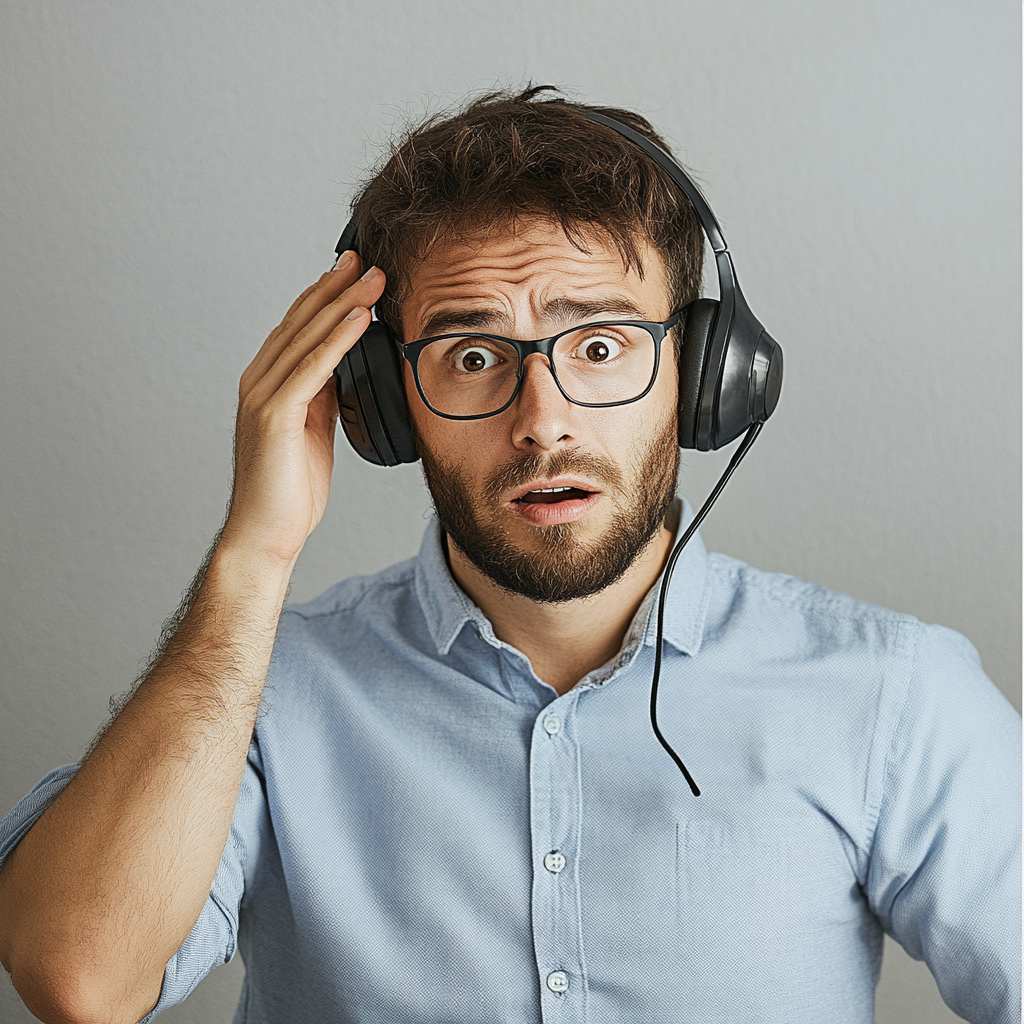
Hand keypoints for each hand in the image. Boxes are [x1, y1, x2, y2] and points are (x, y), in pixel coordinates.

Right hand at [220, 252, 385, 565]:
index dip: (326, 296)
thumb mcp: (313, 431)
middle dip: (336, 288)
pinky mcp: (273, 415)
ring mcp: (262, 396)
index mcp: (267, 384)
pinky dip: (336, 341)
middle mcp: (258, 381)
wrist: (267, 533)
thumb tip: (343, 367)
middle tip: (367, 260)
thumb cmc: (289, 489)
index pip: (298, 328)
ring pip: (306, 338)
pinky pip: (311, 368)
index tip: (355, 272)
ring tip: (373, 279)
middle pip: (301, 322)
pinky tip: (358, 319)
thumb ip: (321, 396)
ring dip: (342, 305)